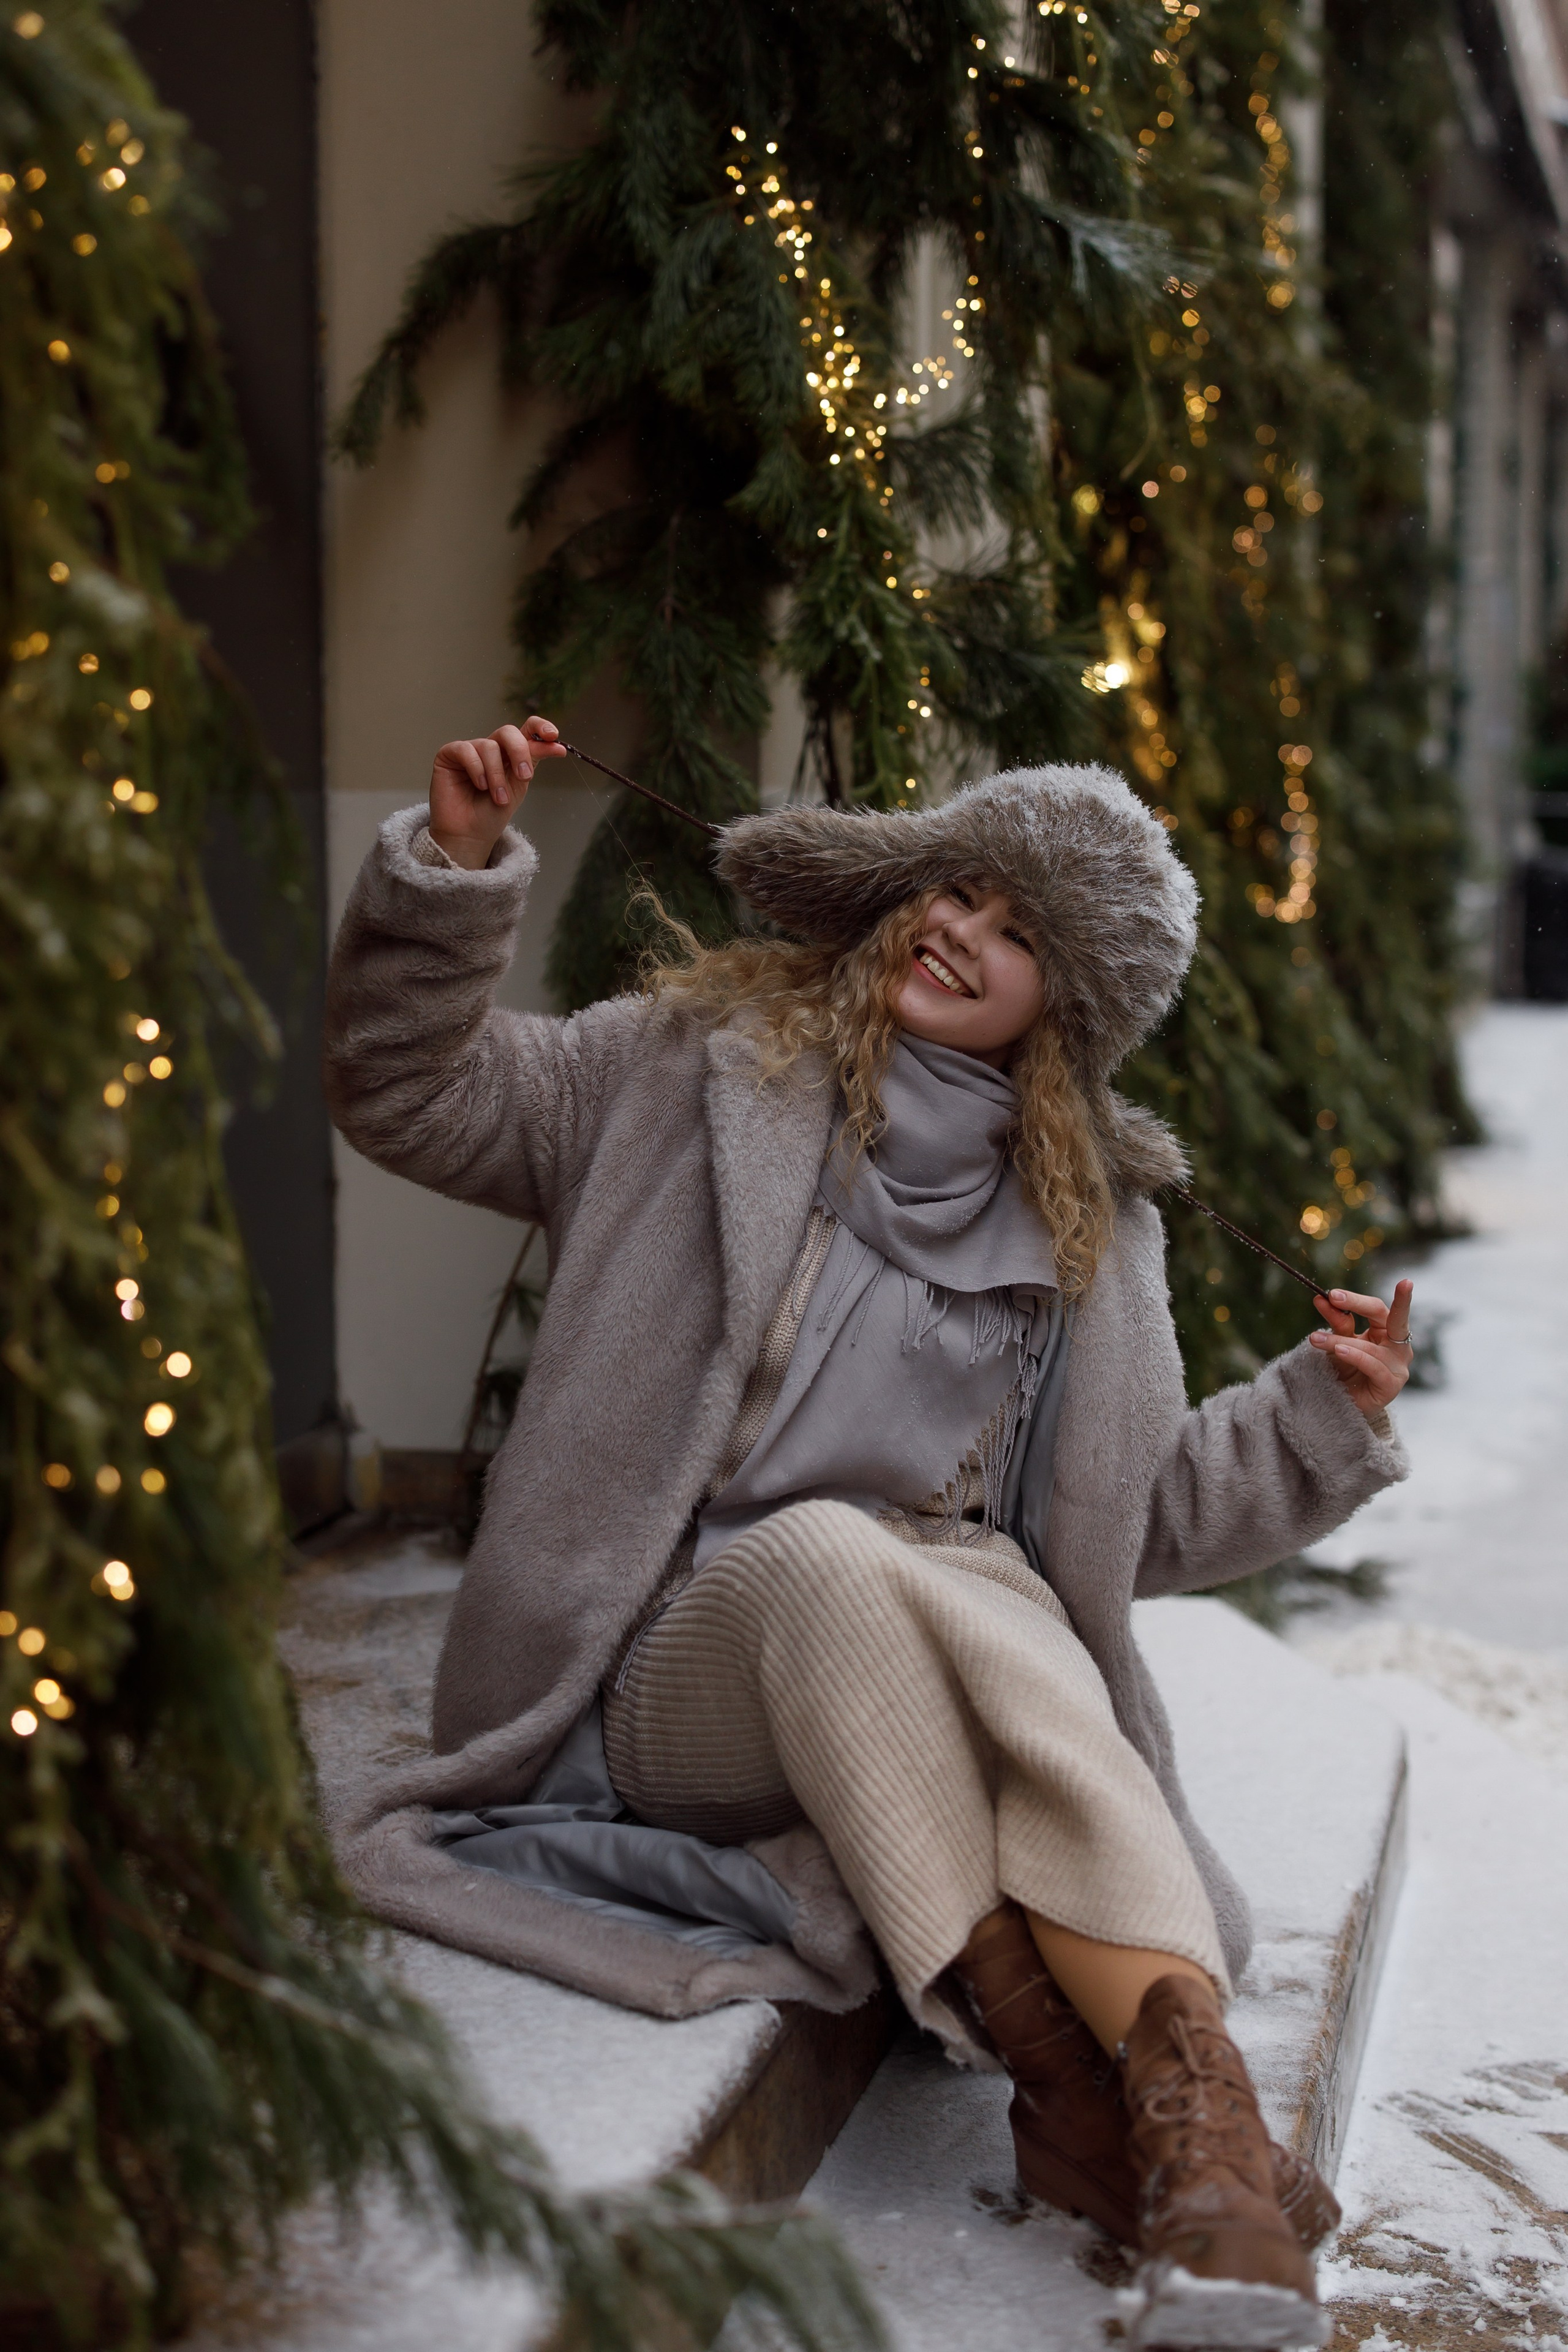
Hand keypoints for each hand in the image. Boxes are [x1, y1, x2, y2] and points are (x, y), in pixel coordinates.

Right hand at [428, 718, 566, 869]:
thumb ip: (532, 760)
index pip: (525, 730)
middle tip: (524, 776)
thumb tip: (557, 745)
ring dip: (497, 775)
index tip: (553, 736)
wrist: (470, 835)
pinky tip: (479, 785)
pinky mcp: (448, 755)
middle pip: (507, 732)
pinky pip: (466, 750)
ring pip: (489, 746)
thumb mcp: (519, 784)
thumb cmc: (492, 813)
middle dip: (519, 752)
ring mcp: (469, 750)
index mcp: (509, 754)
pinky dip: (476, 769)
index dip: (539, 727)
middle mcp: (490, 748)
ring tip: (498, 797)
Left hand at [1308, 1277, 1413, 1422]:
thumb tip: (1321, 1298)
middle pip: (1391, 1319)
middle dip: (1363, 1304)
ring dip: (1340, 1340)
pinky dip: (1355, 1357)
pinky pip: (1374, 1367)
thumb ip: (1337, 1322)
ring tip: (1315, 1338)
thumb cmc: (1345, 1370)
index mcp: (1388, 1332)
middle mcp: (1399, 1347)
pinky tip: (1339, 1351)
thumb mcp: (1338, 1342)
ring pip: (1371, 1347)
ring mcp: (1398, 1367)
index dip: (1356, 1300)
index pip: (1379, 1309)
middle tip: (1336, 1296)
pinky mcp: (1392, 1386)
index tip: (1333, 1293)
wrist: (1344, 1405)